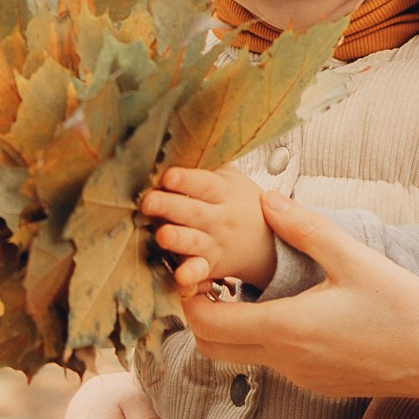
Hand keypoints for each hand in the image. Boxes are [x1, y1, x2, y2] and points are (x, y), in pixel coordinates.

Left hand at [139, 164, 277, 291]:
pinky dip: (191, 276)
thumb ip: (206, 166)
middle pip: (193, 211)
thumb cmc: (240, 203)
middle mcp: (219, 218)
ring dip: (178, 239)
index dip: (186, 180)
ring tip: (162, 236)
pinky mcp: (210, 266)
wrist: (271, 242)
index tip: (168, 176)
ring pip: (194, 242)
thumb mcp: (231, 178)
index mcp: (223, 192)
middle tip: (147, 202)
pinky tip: (180, 278)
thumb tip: (174, 140)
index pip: (204, 184)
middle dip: (170, 206)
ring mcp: (215, 244)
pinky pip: (200, 272)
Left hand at [178, 194, 418, 415]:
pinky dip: (259, 336)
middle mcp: (288, 361)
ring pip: (241, 356)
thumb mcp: (357, 260)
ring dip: (229, 324)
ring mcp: (302, 377)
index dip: (189, 296)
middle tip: (209, 276)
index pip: (207, 324)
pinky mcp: (318, 381)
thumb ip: (307, 229)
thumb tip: (268, 200)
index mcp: (290, 329)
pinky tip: (284, 306)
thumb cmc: (409, 310)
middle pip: (211, 347)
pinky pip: (272, 361)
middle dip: (199, 312)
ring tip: (242, 286)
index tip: (195, 266)